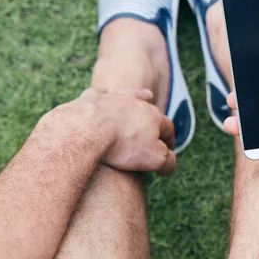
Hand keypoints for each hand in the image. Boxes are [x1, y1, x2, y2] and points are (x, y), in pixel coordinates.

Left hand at [56, 88, 176, 174]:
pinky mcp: (91, 99)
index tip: (168, 148)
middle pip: (151, 108)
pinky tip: (102, 94)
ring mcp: (113, 99)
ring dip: (137, 97)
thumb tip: (170, 165)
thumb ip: (167, 162)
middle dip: (156, 117)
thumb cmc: (123, 145)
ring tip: (145, 96)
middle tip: (157, 125)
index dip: (169, 139)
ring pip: (130, 95)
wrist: (88, 130)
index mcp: (154, 117)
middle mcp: (137, 103)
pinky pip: (99, 93)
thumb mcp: (153, 159)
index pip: (167, 128)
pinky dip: (102, 94)